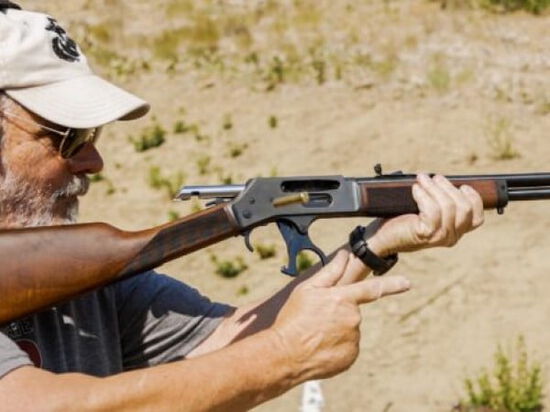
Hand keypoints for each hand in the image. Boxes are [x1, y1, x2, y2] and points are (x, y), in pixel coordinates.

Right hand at [270, 250, 409, 381]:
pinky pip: (347, 348)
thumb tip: (344, 254)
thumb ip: (330, 272)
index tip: (407, 283)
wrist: (285, 355)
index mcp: (343, 298)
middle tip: (316, 320)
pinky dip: (336, 347)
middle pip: (352, 311)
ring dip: (336, 331)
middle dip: (338, 313)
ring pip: (349, 330)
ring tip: (315, 335)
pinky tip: (320, 347)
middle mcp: (353, 318)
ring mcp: (353, 339)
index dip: (392, 285)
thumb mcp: (307, 290)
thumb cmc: (293, 319)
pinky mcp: (350, 357)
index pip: (372, 288)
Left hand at [368, 174, 483, 255]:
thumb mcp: (426, 210)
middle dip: (449, 188)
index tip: (462, 185)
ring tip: (422, 179)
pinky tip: (415, 189)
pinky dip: (424, 195)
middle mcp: (451, 238)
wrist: (381, 237)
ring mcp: (440, 237)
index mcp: (455, 232)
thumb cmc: (402, 220)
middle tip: (433, 178)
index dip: (474, 199)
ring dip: (434, 188)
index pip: (477, 218)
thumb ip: (440, 200)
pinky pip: (433, 210)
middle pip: (464, 208)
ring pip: (449, 206)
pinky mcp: (426, 234)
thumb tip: (443, 180)